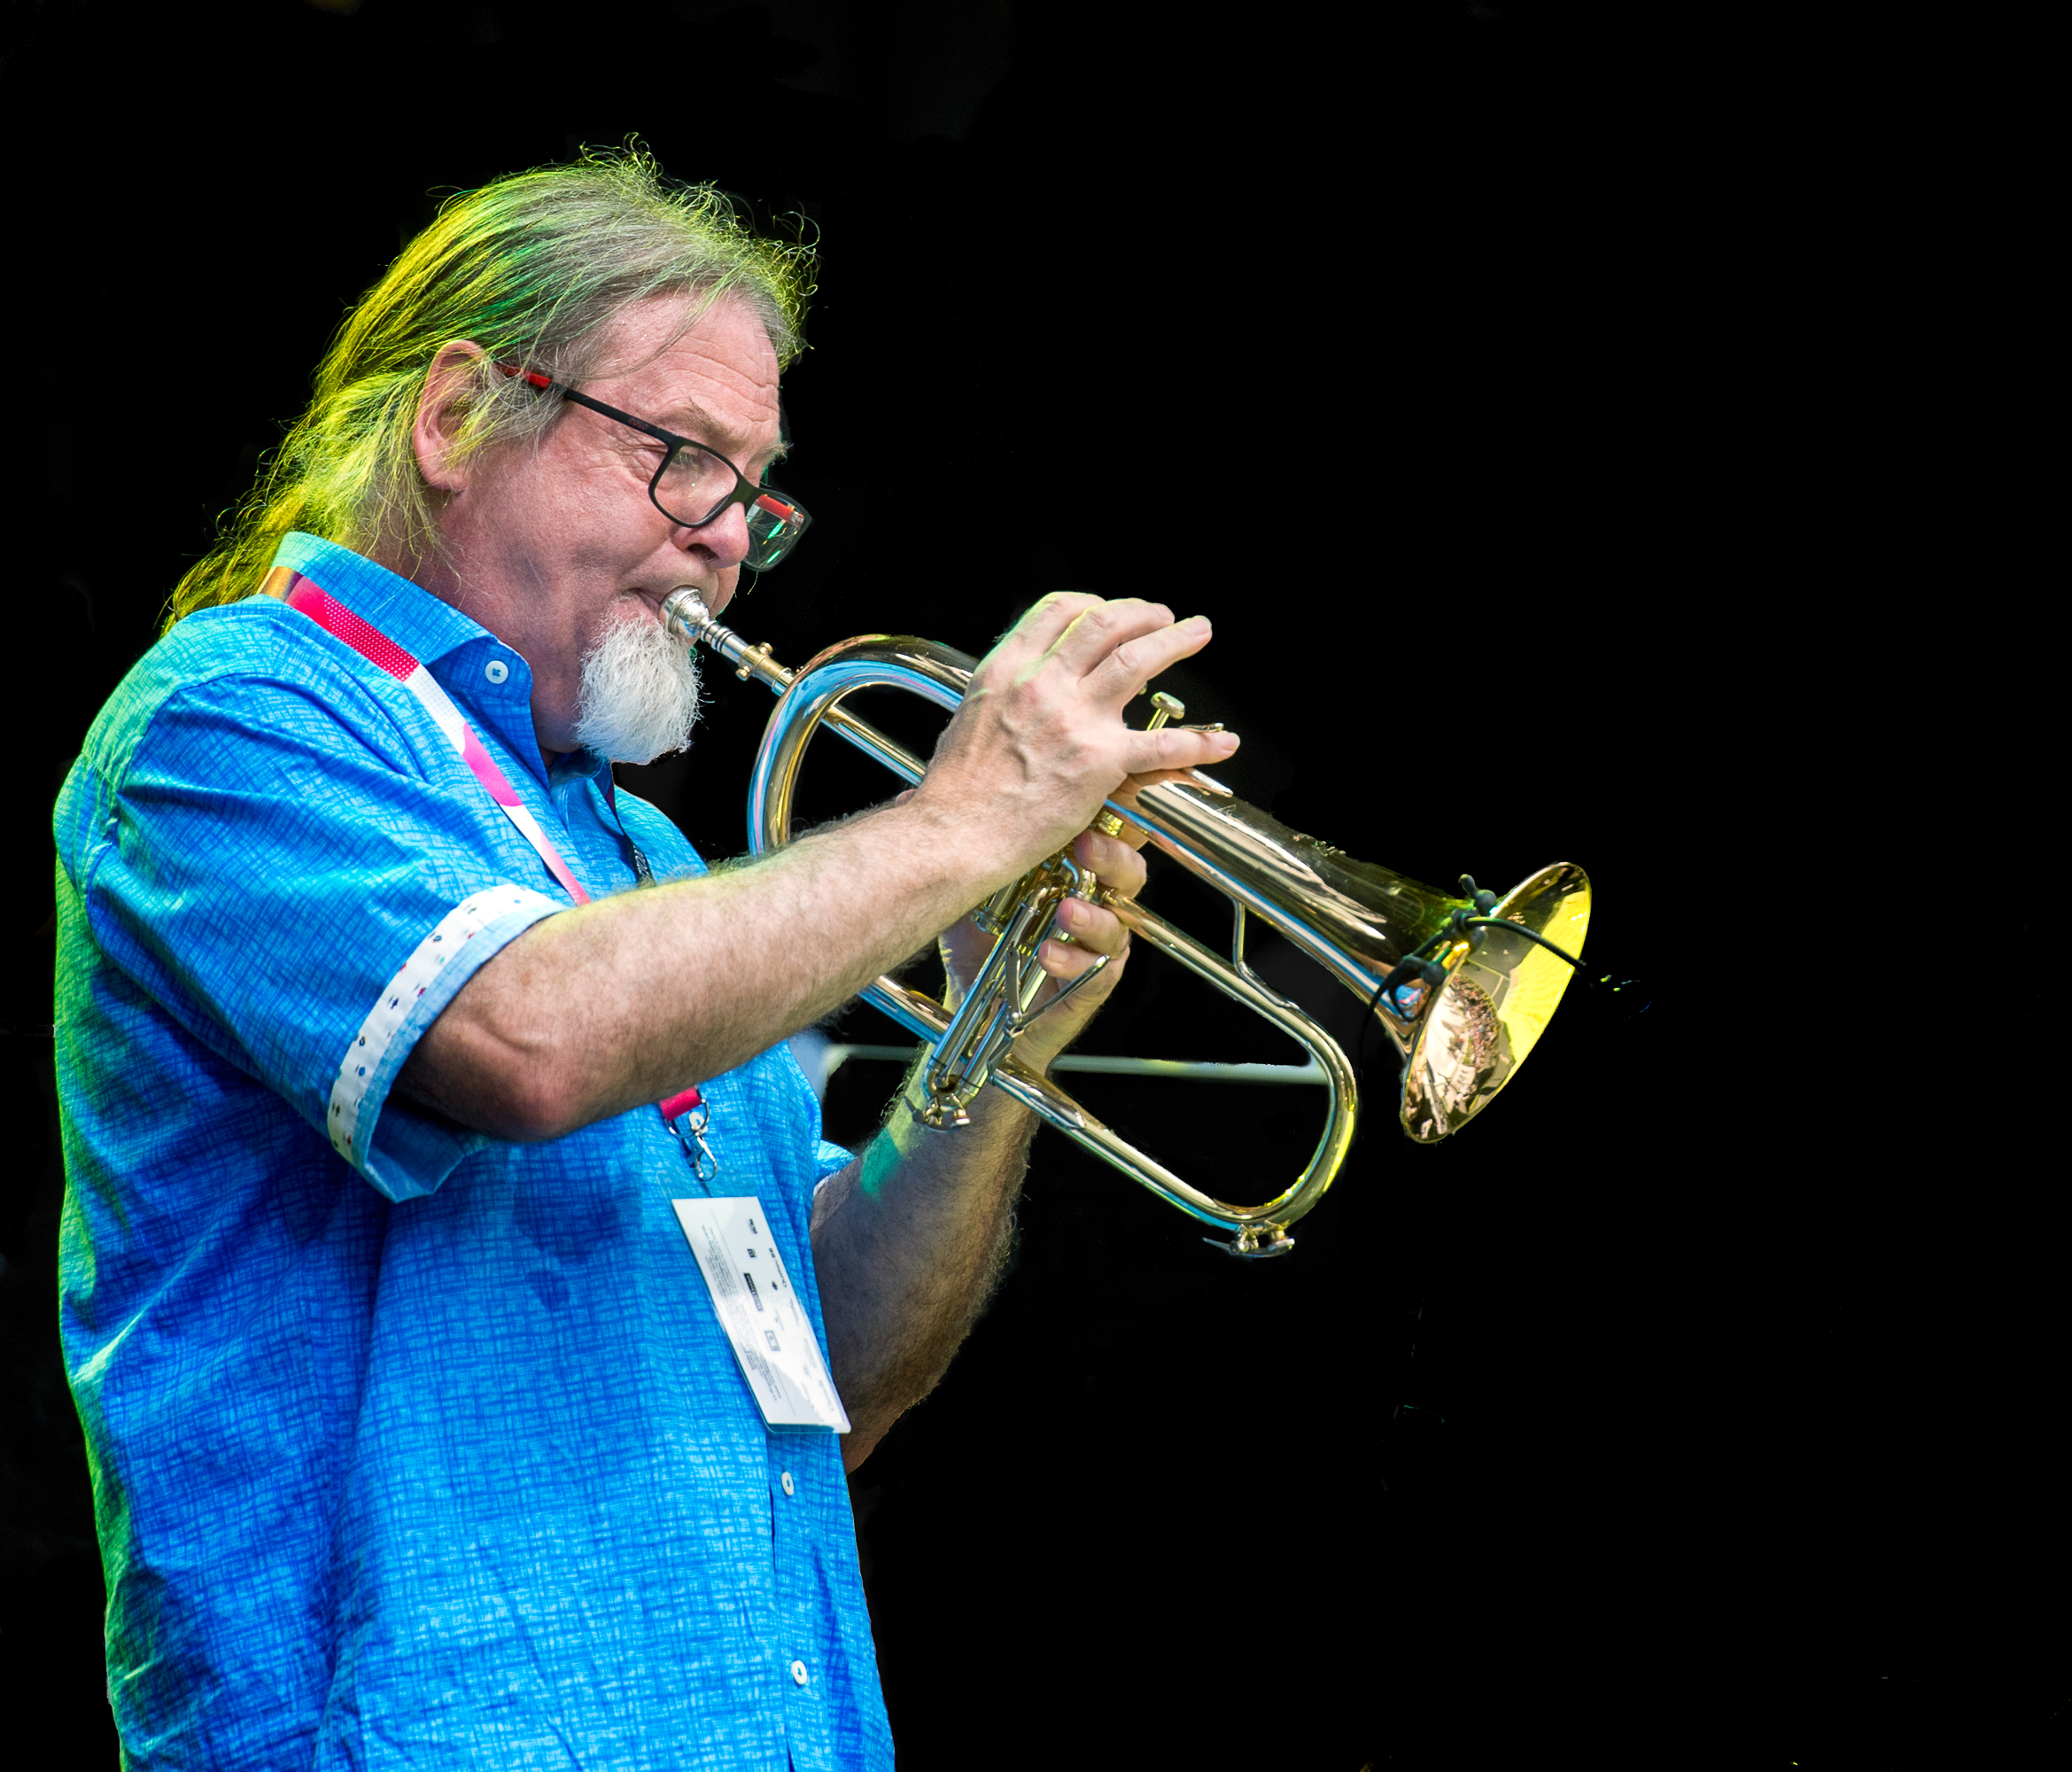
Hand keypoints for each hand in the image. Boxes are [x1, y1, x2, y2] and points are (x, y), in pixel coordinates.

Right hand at [912, 594, 1239, 881]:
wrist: (955, 834)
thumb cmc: (956, 791)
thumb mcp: (968, 718)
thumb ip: (1002, 696)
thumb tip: (1015, 693)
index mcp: (1007, 669)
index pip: (1059, 611)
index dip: (1094, 605)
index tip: (1111, 613)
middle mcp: (1042, 683)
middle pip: (1106, 624)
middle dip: (1143, 612)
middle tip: (1165, 616)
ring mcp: (1074, 719)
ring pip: (1138, 660)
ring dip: (1176, 641)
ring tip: (1198, 633)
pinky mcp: (1099, 762)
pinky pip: (1162, 745)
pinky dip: (1200, 744)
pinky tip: (1222, 743)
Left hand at [936, 822, 1149, 1074]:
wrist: (974, 1004)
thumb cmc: (979, 939)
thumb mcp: (966, 884)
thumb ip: (953, 842)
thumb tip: (913, 795)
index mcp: (1074, 870)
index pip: (1109, 836)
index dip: (1112, 817)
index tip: (1097, 799)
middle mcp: (1093, 902)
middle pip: (1128, 871)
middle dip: (1112, 856)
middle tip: (1085, 847)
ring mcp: (1095, 945)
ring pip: (1119, 922)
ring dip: (1094, 915)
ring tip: (1067, 910)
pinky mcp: (1091, 985)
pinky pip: (1098, 971)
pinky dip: (1073, 960)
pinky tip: (1048, 954)